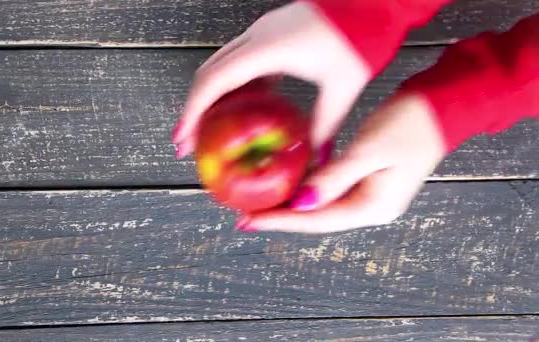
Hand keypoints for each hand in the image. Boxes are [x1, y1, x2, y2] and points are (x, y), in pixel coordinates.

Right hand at [172, 1, 370, 158]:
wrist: (372, 0)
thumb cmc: (360, 37)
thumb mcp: (341, 89)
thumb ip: (324, 128)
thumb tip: (314, 162)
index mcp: (267, 49)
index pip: (215, 81)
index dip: (193, 111)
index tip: (183, 137)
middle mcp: (256, 37)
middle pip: (208, 74)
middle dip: (193, 109)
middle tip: (187, 141)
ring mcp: (261, 32)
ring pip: (219, 66)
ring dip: (208, 97)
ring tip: (206, 130)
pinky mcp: (269, 34)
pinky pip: (238, 61)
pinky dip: (229, 87)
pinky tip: (237, 110)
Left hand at [236, 94, 446, 233]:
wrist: (439, 108)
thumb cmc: (409, 125)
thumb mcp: (369, 150)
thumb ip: (334, 178)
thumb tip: (302, 204)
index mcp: (374, 206)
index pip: (318, 220)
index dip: (282, 221)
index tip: (250, 222)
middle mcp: (371, 208)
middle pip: (318, 218)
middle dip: (282, 217)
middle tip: (245, 217)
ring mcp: (370, 196)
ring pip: (322, 207)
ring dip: (291, 205)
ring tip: (258, 205)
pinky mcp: (366, 181)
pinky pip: (330, 192)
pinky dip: (306, 190)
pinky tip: (287, 186)